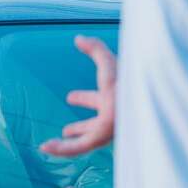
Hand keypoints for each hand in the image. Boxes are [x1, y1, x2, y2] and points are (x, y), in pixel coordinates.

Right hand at [39, 35, 116, 156]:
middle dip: (80, 125)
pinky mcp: (101, 139)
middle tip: (67, 129)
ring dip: (67, 143)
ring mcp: (108, 129)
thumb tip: (78, 38)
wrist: (141, 100)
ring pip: (86, 139)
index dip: (83, 99)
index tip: (70, 97)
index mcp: (115, 98)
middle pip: (94, 123)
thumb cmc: (128, 81)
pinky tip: (45, 148)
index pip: (98, 100)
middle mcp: (113, 116)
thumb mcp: (109, 62)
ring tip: (51, 144)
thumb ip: (95, 49)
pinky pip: (78, 148)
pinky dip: (61, 149)